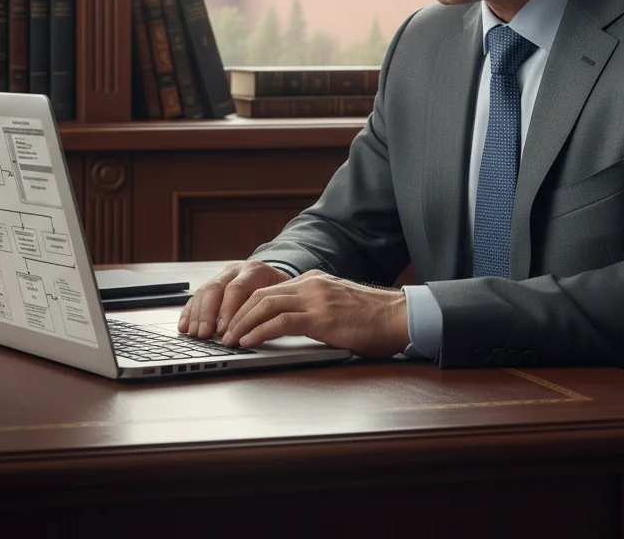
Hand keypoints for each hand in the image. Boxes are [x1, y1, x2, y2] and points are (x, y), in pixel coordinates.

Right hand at [177, 260, 290, 339]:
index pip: (237, 289)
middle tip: (205, 334)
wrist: (275, 276)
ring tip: (194, 333)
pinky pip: (197, 296)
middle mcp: (236, 270)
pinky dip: (189, 312)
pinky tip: (184, 326)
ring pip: (204, 291)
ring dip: (196, 315)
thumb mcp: (280, 297)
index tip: (223, 331)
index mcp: (255, 271)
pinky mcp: (213, 283)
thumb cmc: (279, 292)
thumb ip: (268, 311)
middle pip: (216, 288)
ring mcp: (222, 275)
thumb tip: (255, 333)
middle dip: (208, 314)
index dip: (228, 311)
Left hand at [221, 269, 408, 358]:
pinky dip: (260, 331)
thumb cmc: (374, 318)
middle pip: (261, 295)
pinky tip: (249, 342)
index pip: (270, 290)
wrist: (400, 316)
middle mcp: (311, 284)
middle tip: (223, 333)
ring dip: (242, 324)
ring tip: (230, 340)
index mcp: (314, 281)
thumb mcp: (339, 305)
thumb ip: (316, 308)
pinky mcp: (321, 317)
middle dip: (237, 315)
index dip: (246, 306)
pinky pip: (281, 322)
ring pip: (265, 305)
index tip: (232, 323)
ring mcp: (316, 298)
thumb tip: (293, 324)